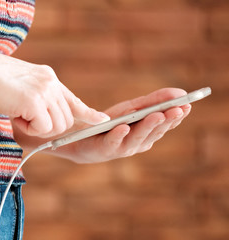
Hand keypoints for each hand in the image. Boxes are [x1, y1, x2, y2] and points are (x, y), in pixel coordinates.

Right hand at [0, 53, 108, 137]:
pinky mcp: (36, 101)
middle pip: (66, 120)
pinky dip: (28, 128)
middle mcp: (51, 83)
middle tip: (27, 118)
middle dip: (48, 126)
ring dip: (37, 127)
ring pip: (57, 126)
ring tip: (19, 113)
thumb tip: (48, 118)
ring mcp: (45, 91)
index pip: (74, 100)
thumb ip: (40, 97)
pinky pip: (43, 128)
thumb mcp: (25, 86)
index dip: (88, 113)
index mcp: (49, 78)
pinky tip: (16, 115)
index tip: (102, 120)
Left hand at [55, 88, 191, 163]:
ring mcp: (122, 148)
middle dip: (167, 120)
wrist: (82, 138)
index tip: (188, 104)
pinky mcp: (105, 149)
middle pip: (154, 132)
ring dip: (148, 126)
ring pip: (137, 137)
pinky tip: (124, 127)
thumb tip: (177, 92)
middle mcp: (138, 143)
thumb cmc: (110, 123)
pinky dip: (118, 135)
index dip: (176, 116)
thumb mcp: (132, 108)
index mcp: (147, 134)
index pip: (165, 125)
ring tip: (158, 115)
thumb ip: (152, 102)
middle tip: (178, 109)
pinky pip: (112, 141)